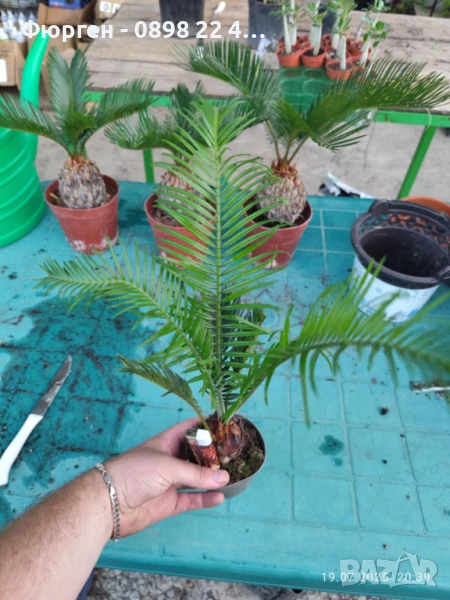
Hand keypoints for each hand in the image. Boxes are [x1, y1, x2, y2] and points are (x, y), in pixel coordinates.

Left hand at [105, 418, 228, 536]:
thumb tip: (224, 477)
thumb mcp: (167, 466)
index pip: (189, 430)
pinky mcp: (168, 503)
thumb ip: (196, 473)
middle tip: (234, 454)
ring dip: (211, 478)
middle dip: (213, 455)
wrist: (108, 503)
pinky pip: (191, 499)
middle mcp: (168, 461)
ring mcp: (169, 482)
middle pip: (195, 455)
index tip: (225, 424)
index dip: (205, 426)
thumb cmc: (134, 473)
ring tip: (232, 476)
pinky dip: (205, 499)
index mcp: (165, 442)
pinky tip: (219, 496)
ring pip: (195, 478)